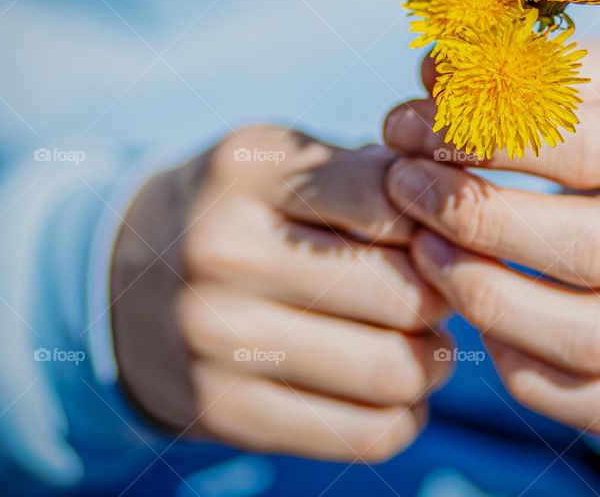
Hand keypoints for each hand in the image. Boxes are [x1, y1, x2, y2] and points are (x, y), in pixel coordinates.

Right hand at [112, 126, 451, 461]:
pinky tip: (392, 389)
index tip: (440, 234)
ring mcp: (217, 340)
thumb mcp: (289, 164)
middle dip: (445, 299)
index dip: (439, 222)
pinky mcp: (223, 410)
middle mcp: (224, 253)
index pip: (392, 199)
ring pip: (394, 371)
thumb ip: (376, 172)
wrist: (130, 282)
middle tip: (439, 295)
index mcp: (249, 170)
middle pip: (405, 293)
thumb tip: (468, 209)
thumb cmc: (244, 214)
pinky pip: (366, 435)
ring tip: (422, 341)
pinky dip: (403, 416)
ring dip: (432, 362)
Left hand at [381, 42, 599, 434]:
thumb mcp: (583, 68)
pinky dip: (523, 372)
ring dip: (489, 301)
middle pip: (592, 249)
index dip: (484, 142)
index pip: (586, 146)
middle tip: (405, 191)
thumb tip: (429, 76)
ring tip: (426, 254)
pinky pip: (599, 401)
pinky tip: (478, 322)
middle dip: (477, 223)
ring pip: (594, 340)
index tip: (408, 129)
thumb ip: (512, 66)